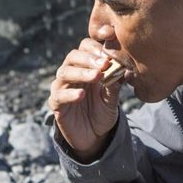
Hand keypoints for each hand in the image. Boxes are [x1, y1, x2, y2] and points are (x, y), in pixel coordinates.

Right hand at [48, 38, 122, 161]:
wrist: (94, 136)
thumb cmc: (102, 111)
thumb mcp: (113, 98)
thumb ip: (116, 83)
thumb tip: (126, 68)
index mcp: (85, 66)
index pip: (86, 47)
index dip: (96, 46)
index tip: (110, 50)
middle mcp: (71, 73)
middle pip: (73, 56)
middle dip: (89, 58)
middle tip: (105, 64)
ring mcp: (62, 87)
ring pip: (65, 73)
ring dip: (81, 73)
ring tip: (97, 76)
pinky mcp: (56, 103)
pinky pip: (59, 95)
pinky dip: (70, 94)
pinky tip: (81, 95)